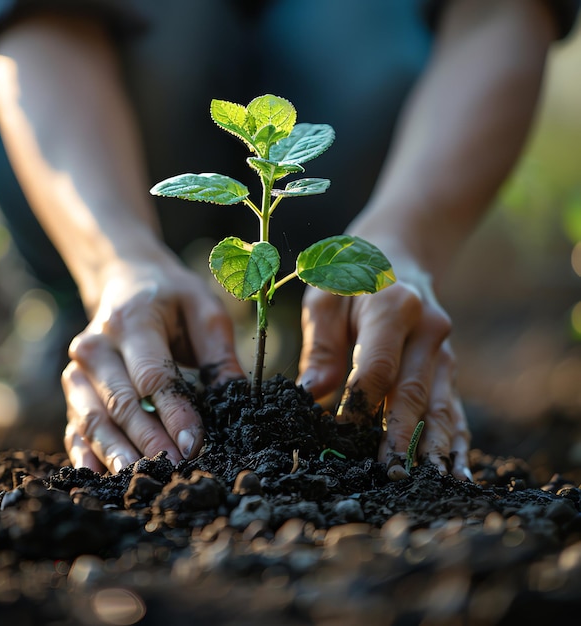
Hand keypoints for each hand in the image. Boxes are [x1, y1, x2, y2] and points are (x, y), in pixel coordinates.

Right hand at [62, 256, 244, 472]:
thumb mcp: (204, 310)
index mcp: (131, 322)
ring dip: (117, 454)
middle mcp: (95, 347)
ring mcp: (78, 370)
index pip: (152, 376)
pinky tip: (100, 479)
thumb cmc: (172, 298)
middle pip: (121, 403)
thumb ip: (219, 354)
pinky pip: (76, 426)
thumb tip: (237, 400)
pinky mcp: (74, 389)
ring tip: (142, 481)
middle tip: (177, 469)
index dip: (174, 413)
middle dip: (149, 441)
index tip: (196, 444)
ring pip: (94, 420)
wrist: (127, 280)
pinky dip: (87, 454)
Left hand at [297, 260, 471, 481]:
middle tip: (389, 474)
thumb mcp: (324, 299)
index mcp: (394, 306)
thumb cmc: (349, 278)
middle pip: (413, 391)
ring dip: (432, 445)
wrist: (395, 255)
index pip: (378, 365)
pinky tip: (454, 469)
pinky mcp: (448, 365)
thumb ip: (320, 347)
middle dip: (400, 436)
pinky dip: (454, 439)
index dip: (360, 403)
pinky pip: (453, 405)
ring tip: (425, 481)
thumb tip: (314, 395)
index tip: (341, 434)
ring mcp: (444, 348)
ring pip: (441, 404)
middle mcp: (428, 328)